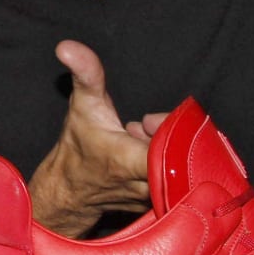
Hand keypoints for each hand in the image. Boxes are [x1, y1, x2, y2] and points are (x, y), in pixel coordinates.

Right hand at [27, 41, 167, 236]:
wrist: (71, 191)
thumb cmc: (79, 147)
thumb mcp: (82, 105)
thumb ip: (85, 72)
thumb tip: (67, 47)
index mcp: (130, 162)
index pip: (173, 148)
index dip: (170, 129)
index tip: (147, 122)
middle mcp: (147, 185)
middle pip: (185, 157)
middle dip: (173, 136)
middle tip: (147, 126)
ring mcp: (156, 200)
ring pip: (186, 171)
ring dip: (173, 150)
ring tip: (145, 140)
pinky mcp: (163, 206)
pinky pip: (185, 184)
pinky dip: (174, 165)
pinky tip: (153, 154)